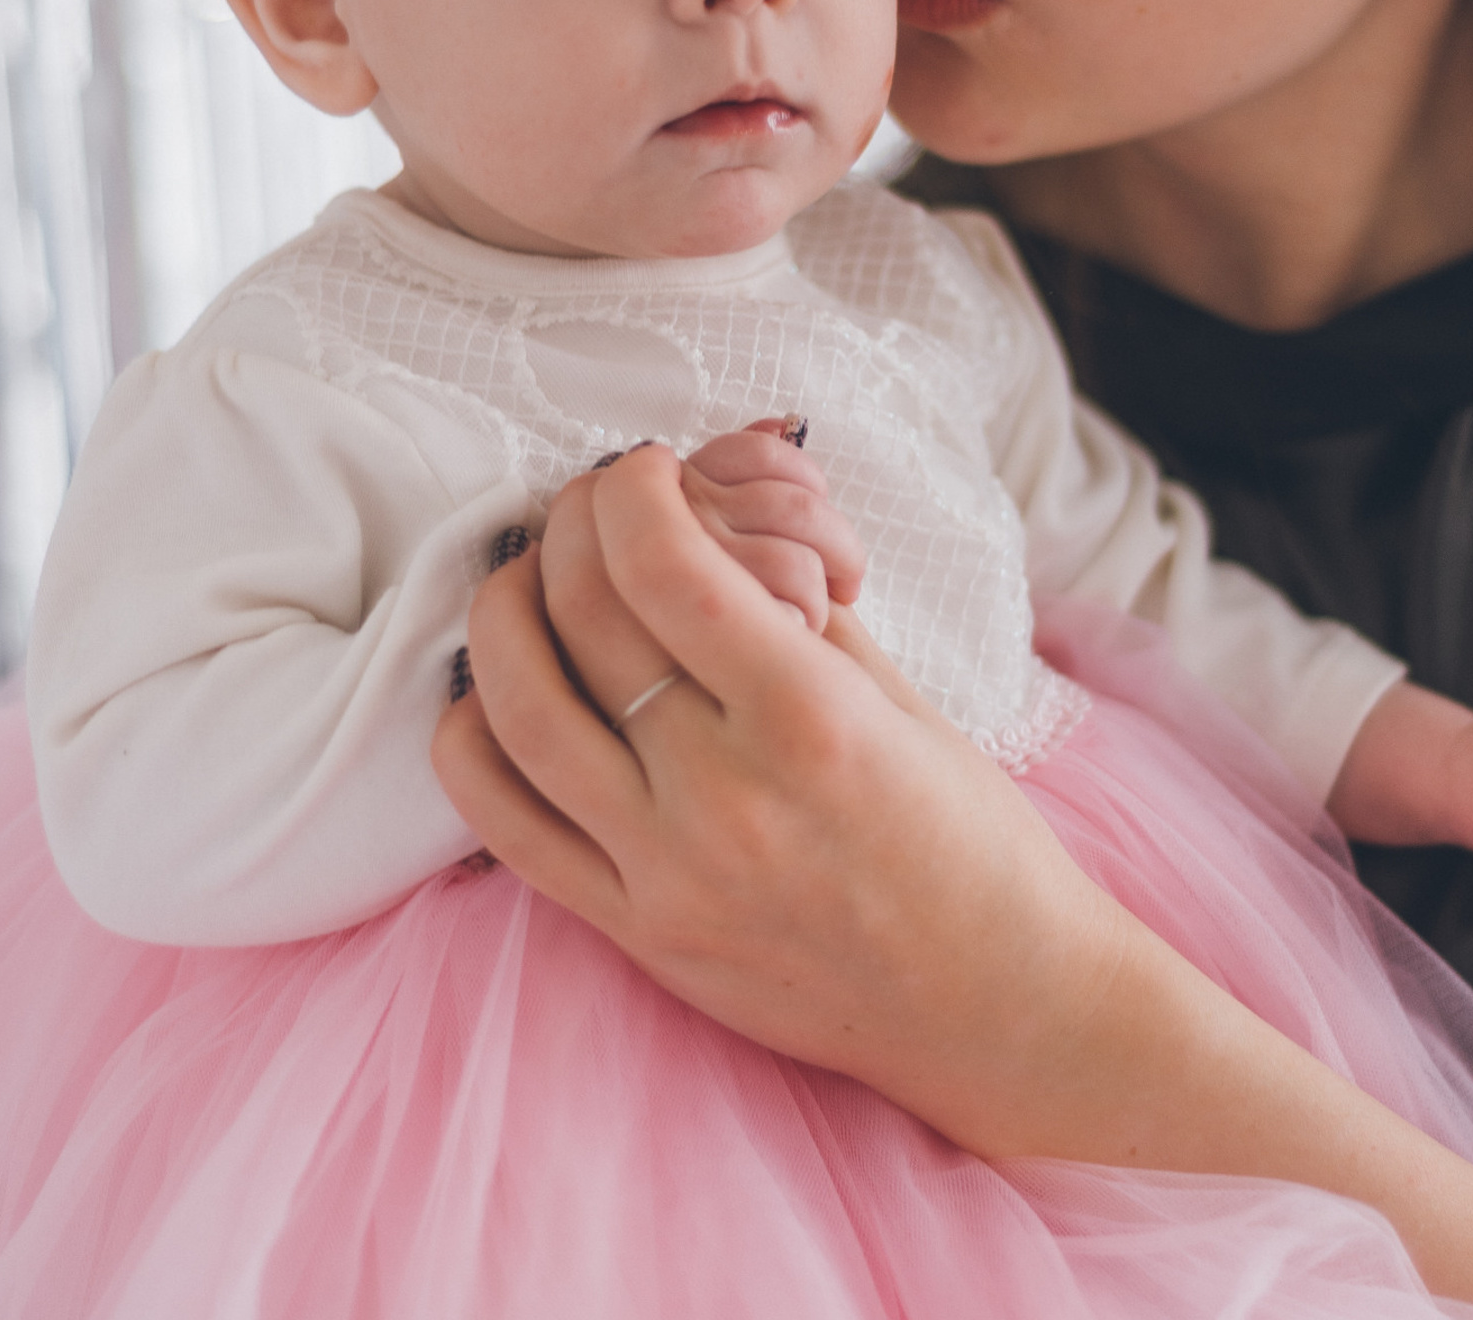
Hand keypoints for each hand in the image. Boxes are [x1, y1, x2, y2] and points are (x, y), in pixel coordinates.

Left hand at [438, 443, 1129, 1157]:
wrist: (996, 1007)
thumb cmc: (971, 840)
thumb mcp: (903, 698)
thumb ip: (796, 605)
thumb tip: (708, 515)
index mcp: (813, 722)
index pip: (668, 566)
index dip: (632, 489)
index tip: (640, 466)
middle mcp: (726, 798)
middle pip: (587, 615)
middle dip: (571, 525)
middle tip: (588, 503)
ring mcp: (667, 875)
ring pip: (518, 711)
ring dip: (504, 612)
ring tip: (528, 576)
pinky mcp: (635, 934)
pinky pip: (505, 824)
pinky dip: (475, 736)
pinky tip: (497, 689)